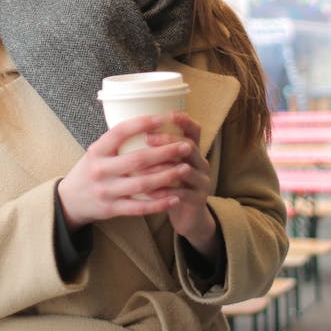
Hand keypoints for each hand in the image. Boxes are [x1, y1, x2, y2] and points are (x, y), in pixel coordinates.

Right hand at [58, 114, 194, 231]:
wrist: (69, 200)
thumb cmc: (90, 170)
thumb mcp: (96, 152)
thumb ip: (117, 141)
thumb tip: (149, 122)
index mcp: (97, 150)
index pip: (120, 132)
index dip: (143, 123)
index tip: (165, 117)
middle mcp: (100, 170)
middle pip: (137, 160)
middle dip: (165, 152)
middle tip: (185, 146)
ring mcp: (105, 191)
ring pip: (141, 184)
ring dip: (167, 176)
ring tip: (186, 169)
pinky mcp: (111, 209)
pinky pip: (139, 207)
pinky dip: (158, 203)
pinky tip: (175, 197)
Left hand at [145, 113, 217, 256]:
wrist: (188, 217)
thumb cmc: (170, 186)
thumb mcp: (167, 165)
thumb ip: (156, 150)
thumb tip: (128, 130)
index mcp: (193, 151)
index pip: (194, 129)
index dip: (183, 120)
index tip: (166, 114)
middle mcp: (201, 163)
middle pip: (189, 146)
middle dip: (168, 141)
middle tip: (147, 139)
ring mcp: (202, 181)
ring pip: (185, 169)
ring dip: (163, 167)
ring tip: (143, 168)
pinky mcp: (199, 199)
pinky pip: (182, 193)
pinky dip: (164, 191)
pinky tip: (149, 192)